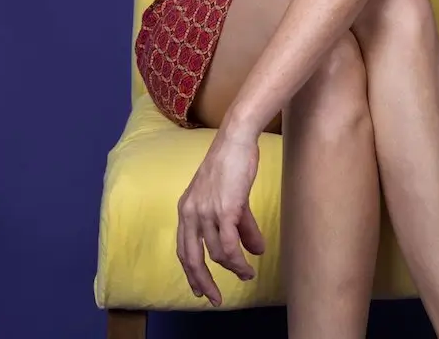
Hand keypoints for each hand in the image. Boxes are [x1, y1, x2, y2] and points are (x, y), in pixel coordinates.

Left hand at [177, 131, 264, 306]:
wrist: (236, 140)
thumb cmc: (232, 163)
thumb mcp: (229, 196)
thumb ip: (239, 225)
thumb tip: (255, 250)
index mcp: (186, 209)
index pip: (183, 248)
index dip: (191, 271)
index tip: (200, 289)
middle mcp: (191, 213)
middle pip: (192, 259)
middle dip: (203, 282)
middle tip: (215, 299)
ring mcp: (206, 212)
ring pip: (215, 254)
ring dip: (233, 268)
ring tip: (247, 274)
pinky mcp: (224, 210)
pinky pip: (229, 245)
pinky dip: (238, 260)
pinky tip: (249, 265)